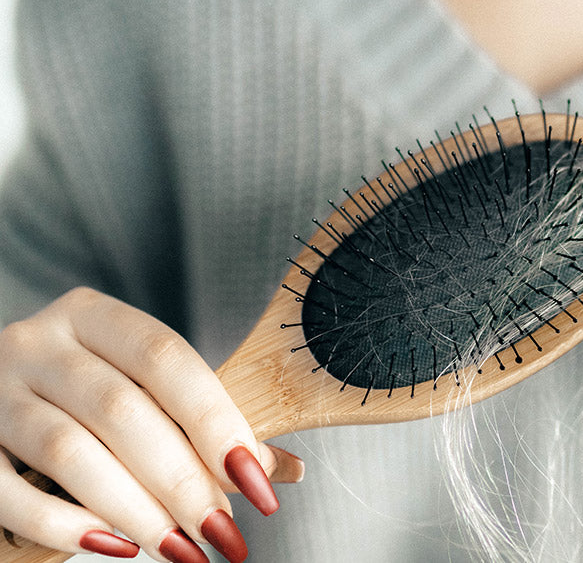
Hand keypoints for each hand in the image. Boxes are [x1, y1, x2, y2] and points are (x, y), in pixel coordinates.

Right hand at [0, 287, 303, 561]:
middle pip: (122, 410)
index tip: (256, 479)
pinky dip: (64, 525)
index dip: (215, 420)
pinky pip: (8, 493)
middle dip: (182, 479)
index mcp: (94, 317)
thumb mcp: (143, 385)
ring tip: (182, 548)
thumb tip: (281, 472)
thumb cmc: (88, 389)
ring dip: (135, 509)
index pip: (166, 359)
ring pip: (70, 453)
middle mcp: (40, 343)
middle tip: (223, 531)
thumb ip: (208, 422)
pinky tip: (115, 545)